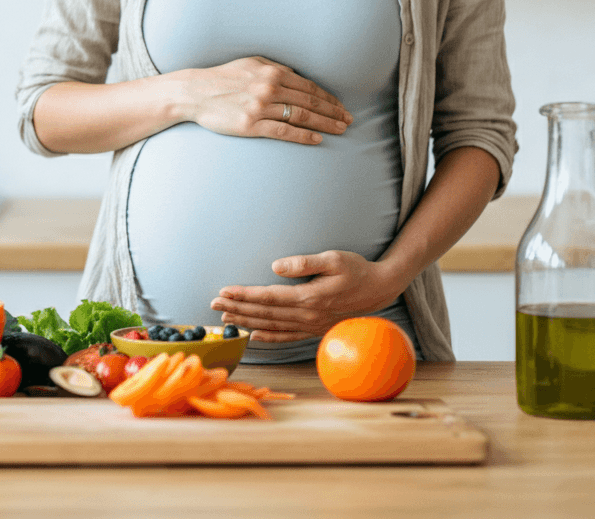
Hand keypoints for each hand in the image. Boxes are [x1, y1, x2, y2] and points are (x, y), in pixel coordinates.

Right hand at [184, 56, 351, 144]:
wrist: (195, 93)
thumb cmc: (223, 77)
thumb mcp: (250, 63)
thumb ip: (274, 67)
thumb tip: (295, 73)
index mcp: (271, 72)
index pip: (308, 86)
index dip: (328, 97)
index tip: (341, 106)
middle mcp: (269, 88)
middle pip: (310, 101)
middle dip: (333, 111)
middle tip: (349, 120)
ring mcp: (260, 107)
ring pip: (301, 116)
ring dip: (325, 123)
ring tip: (340, 130)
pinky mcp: (251, 125)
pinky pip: (283, 131)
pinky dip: (303, 135)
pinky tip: (317, 139)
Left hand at [209, 251, 402, 341]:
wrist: (381, 289)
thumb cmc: (357, 269)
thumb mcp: (333, 259)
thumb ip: (304, 263)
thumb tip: (275, 266)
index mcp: (308, 297)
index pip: (267, 297)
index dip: (244, 294)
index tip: (224, 291)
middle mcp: (307, 315)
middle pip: (264, 312)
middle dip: (237, 308)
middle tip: (213, 303)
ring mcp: (311, 324)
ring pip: (272, 325)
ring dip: (247, 321)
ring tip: (225, 317)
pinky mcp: (315, 328)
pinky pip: (287, 336)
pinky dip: (268, 337)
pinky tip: (254, 335)